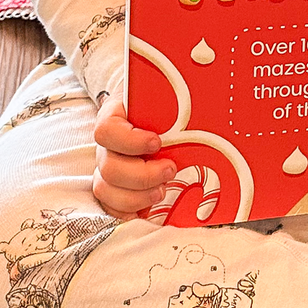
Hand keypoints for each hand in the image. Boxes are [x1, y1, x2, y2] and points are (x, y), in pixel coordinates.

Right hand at [92, 98, 176, 218]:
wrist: (149, 111)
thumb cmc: (157, 105)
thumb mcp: (162, 95)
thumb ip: (170, 101)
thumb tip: (202, 102)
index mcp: (113, 117)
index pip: (106, 130)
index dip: (131, 141)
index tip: (157, 142)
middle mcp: (106, 145)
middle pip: (109, 167)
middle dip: (143, 176)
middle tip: (170, 170)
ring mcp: (106, 168)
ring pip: (105, 190)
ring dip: (137, 197)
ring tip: (162, 190)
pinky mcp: (113, 188)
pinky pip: (110, 207)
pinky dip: (129, 212)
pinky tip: (149, 207)